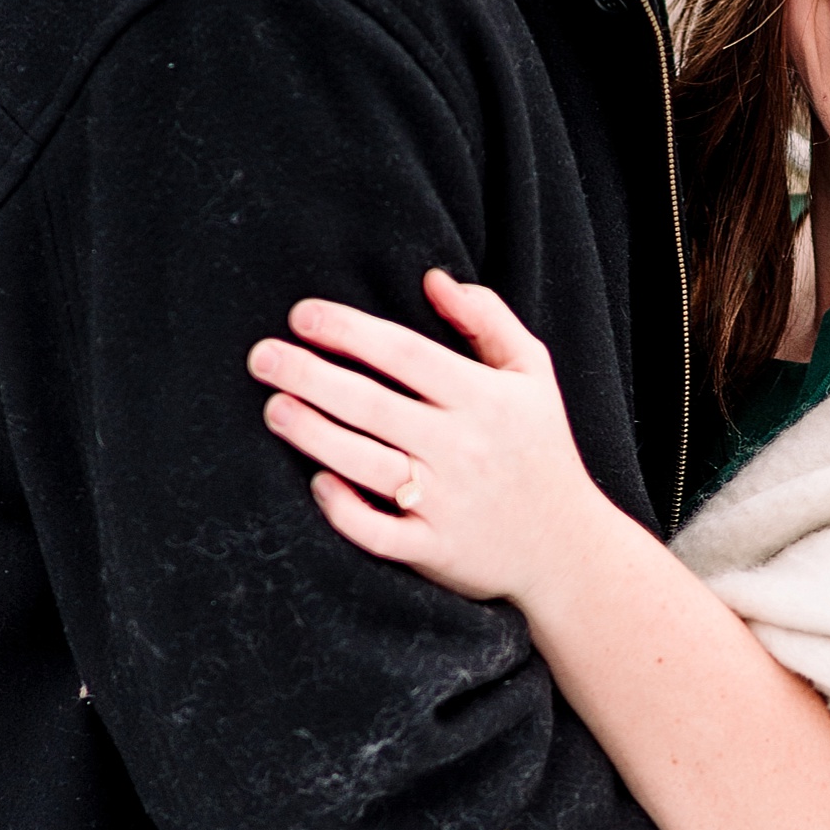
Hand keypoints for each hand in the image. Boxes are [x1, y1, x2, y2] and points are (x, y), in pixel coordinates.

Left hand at [248, 271, 613, 604]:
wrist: (568, 548)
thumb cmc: (541, 449)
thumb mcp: (533, 374)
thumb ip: (488, 319)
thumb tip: (434, 279)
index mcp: (484, 398)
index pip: (404, 353)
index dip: (348, 331)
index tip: (301, 315)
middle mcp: (463, 447)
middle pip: (372, 404)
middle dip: (310, 376)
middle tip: (261, 357)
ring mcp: (447, 502)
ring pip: (366, 464)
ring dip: (313, 434)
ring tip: (273, 407)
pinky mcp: (435, 550)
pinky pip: (378, 532)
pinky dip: (344, 510)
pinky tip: (317, 482)